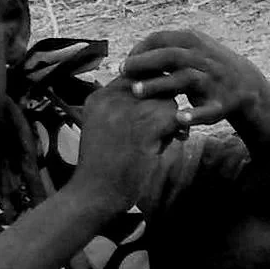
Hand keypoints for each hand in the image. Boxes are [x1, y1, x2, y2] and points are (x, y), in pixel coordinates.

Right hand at [69, 77, 182, 215]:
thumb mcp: (105, 127)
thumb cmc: (104, 166)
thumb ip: (123, 108)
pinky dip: (176, 130)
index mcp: (99, 97)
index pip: (134, 74)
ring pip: (166, 100)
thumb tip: (155, 95)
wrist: (94, 194)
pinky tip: (170, 143)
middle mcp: (110, 99)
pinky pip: (172, 117)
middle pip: (153, 84)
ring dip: (171, 119)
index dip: (152, 89)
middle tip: (162, 127)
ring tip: (163, 138)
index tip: (155, 110)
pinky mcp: (142, 129)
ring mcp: (125, 112)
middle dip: (163, 105)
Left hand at [118, 28, 269, 126]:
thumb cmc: (207, 67)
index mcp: (195, 41)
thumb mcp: (191, 49)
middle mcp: (205, 58)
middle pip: (171, 56)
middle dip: (144, 63)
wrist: (246, 85)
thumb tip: (128, 57)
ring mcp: (214, 81)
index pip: (161, 39)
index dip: (139, 49)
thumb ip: (164, 50)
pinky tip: (179, 119)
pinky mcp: (222, 104)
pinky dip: (195, 115)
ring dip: (160, 85)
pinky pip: (208, 110)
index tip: (125, 63)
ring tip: (136, 92)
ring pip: (186, 79)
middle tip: (122, 72)